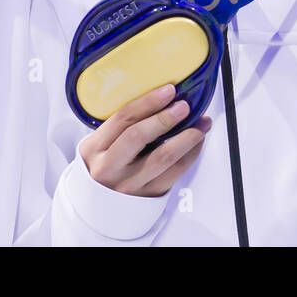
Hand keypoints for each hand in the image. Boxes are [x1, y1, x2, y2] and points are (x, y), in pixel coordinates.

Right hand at [81, 84, 211, 196]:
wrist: (99, 205)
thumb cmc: (105, 165)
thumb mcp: (101, 144)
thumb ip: (122, 126)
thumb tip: (162, 100)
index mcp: (94, 148)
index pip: (123, 119)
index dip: (148, 102)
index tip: (168, 90)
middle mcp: (109, 167)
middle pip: (139, 136)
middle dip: (165, 118)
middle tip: (184, 106)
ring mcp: (129, 184)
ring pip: (164, 156)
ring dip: (187, 136)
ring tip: (202, 123)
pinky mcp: (149, 195)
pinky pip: (176, 172)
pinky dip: (191, 153)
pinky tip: (197, 141)